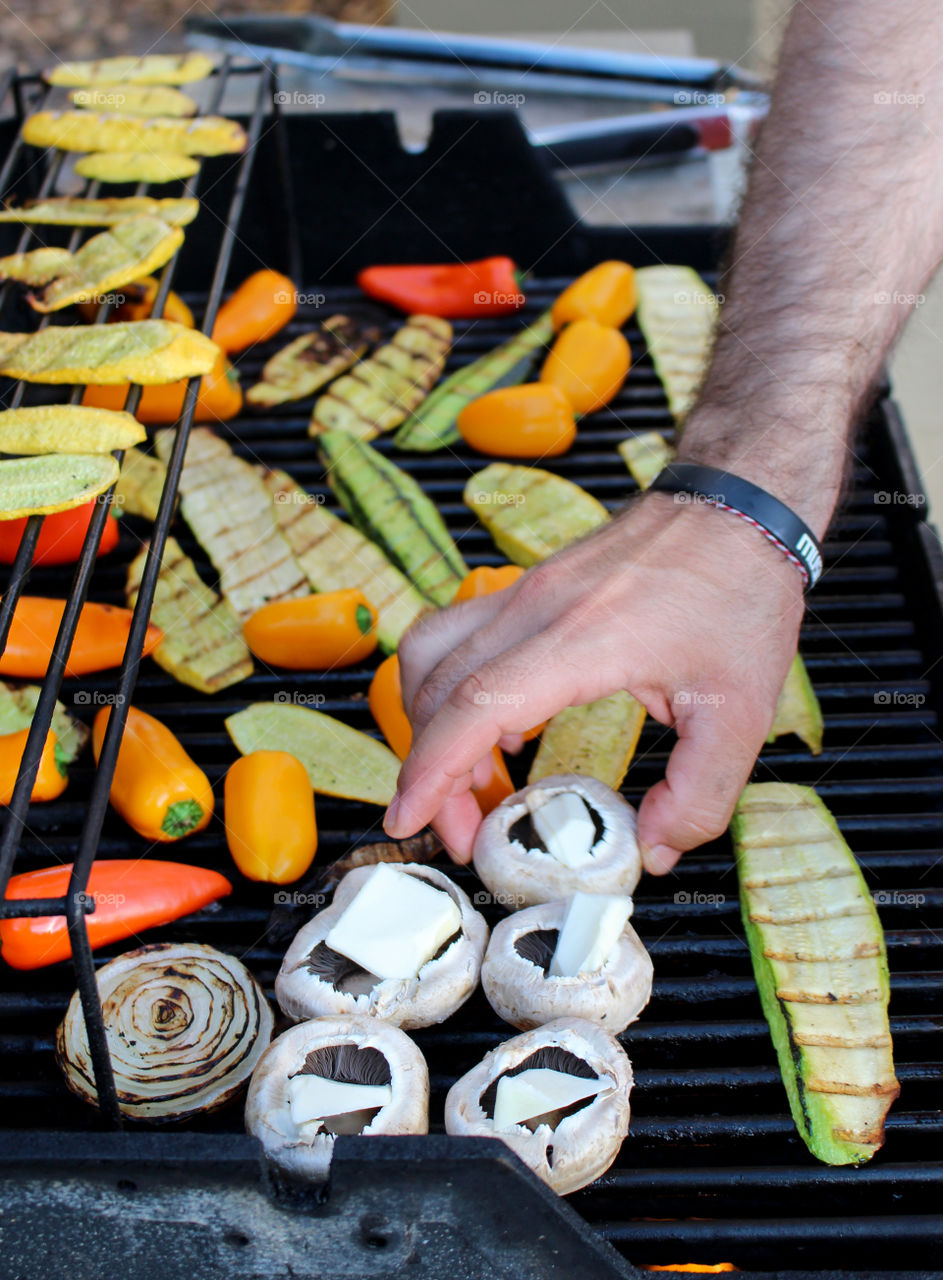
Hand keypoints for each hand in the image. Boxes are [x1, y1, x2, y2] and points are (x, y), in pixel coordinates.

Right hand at [384, 490, 804, 872]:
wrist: (736, 508)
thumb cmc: (740, 595)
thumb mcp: (742, 711)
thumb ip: (700, 795)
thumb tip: (653, 850)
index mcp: (584, 638)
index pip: (474, 707)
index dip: (431, 772)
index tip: (407, 820)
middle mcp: (537, 608)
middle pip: (437, 690)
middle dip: (429, 773)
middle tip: (464, 831)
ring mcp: (526, 590)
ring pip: (431, 655)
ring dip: (428, 724)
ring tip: (470, 782)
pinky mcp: (528, 586)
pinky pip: (456, 634)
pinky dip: (448, 687)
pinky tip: (495, 727)